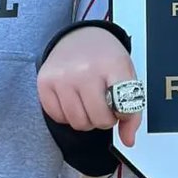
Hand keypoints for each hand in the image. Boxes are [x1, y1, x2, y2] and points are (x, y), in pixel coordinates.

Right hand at [37, 26, 141, 145]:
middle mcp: (85, 70)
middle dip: (105, 119)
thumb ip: (132, 109)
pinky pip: (58, 117)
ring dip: (86, 120)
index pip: (123, 106)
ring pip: (78, 122)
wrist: (80, 36)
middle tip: (104, 105)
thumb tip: (128, 141)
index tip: (121, 107)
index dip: (124, 113)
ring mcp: (62, 76)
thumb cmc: (105, 57)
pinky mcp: (44, 83)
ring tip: (89, 102)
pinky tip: (74, 100)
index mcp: (112, 64)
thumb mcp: (127, 75)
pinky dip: (68, 115)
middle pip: (99, 119)